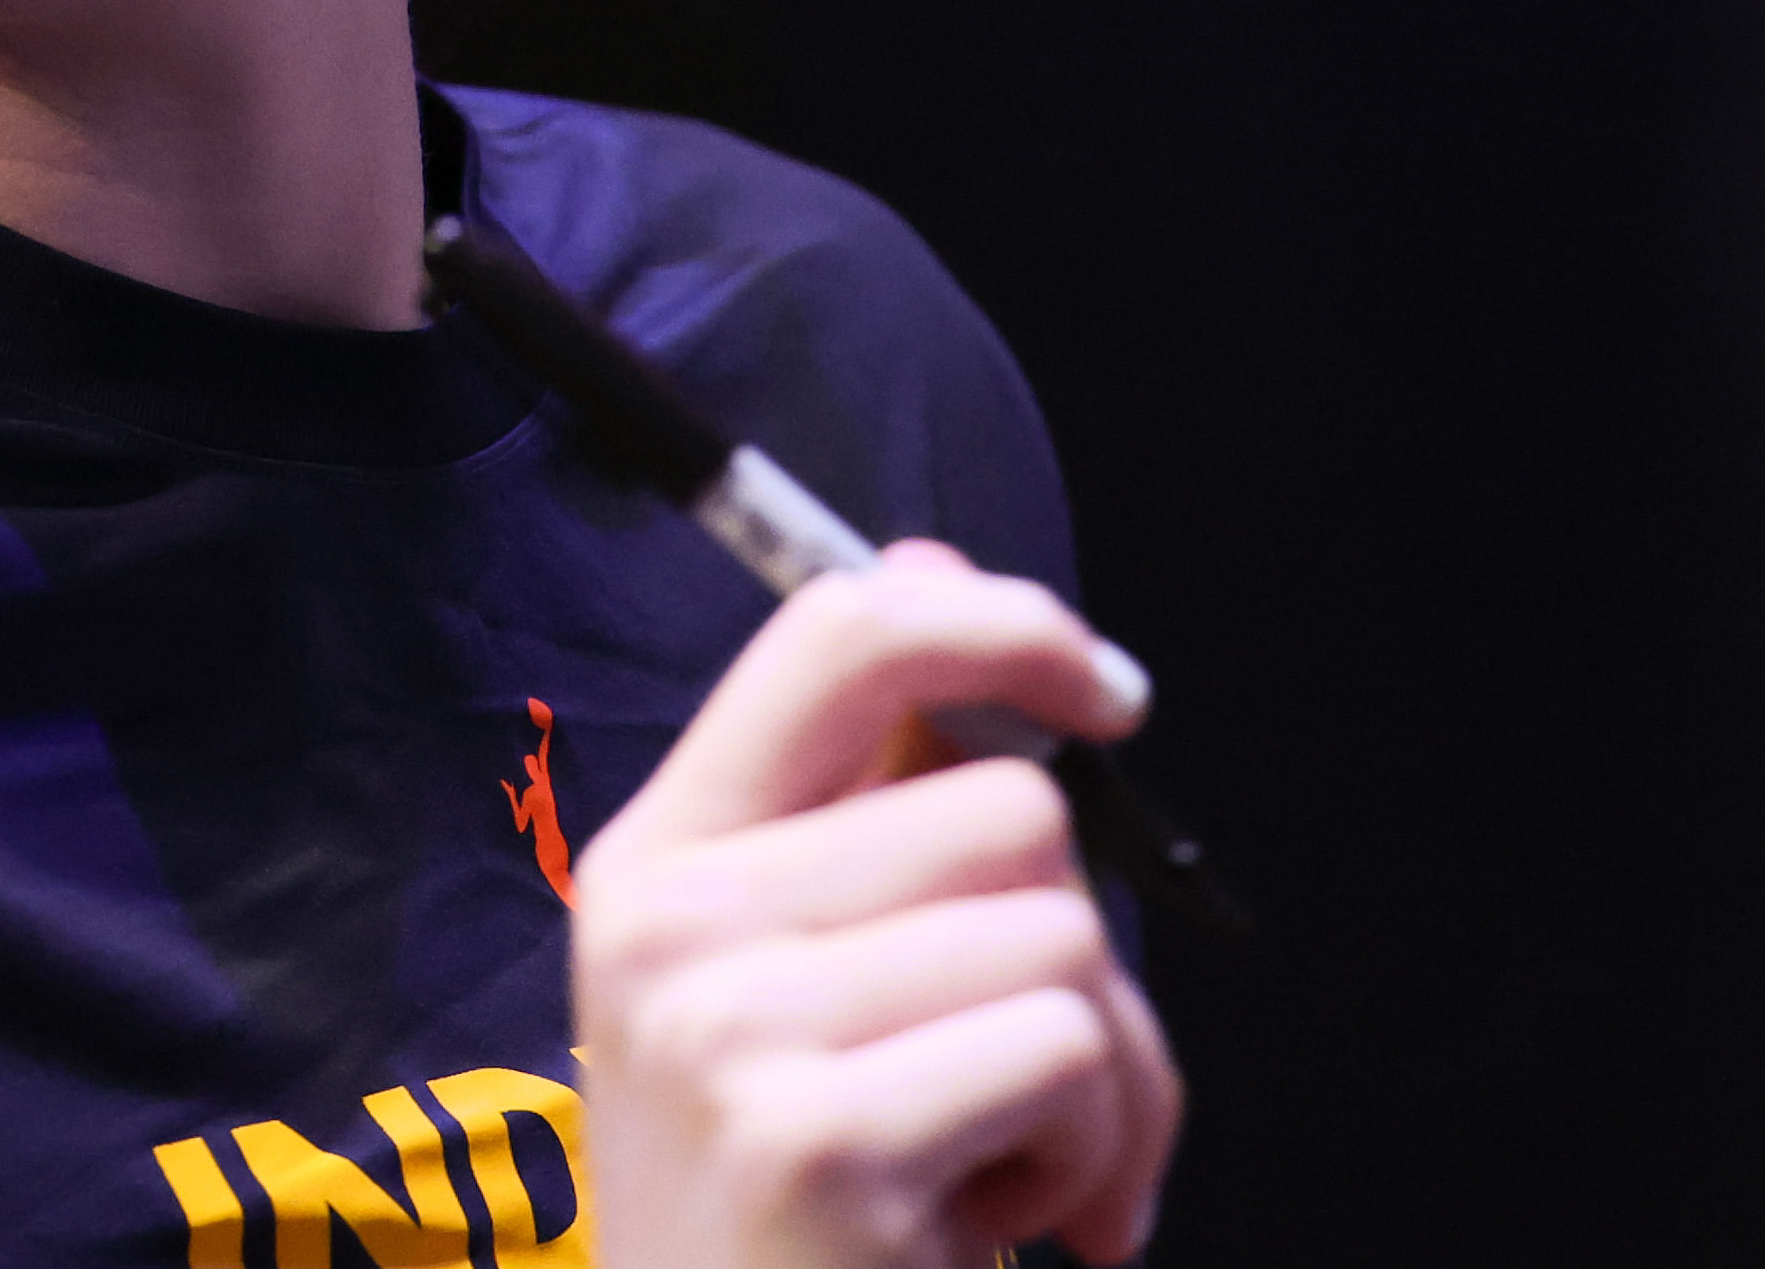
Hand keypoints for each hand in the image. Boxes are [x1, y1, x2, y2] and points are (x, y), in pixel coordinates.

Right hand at [574, 543, 1181, 1268]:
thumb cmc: (802, 1225)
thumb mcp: (800, 1000)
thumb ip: (869, 808)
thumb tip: (930, 562)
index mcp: (656, 863)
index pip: (832, 636)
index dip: (997, 621)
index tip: (1107, 692)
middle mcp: (670, 925)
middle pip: (1008, 807)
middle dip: (1088, 957)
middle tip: (1045, 1097)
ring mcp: (730, 1029)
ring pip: (1061, 936)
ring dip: (1109, 1080)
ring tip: (1018, 1178)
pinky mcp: (818, 1139)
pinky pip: (1070, 1056)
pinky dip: (1098, 1161)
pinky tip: (1009, 1230)